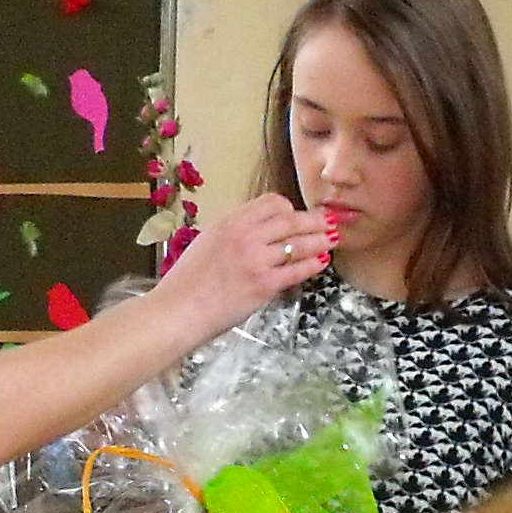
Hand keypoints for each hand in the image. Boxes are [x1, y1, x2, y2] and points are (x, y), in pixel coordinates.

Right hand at [166, 193, 332, 336]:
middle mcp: (246, 235)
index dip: (289, 208)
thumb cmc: (187, 281)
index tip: (296, 215)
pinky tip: (321, 262)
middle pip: (292, 220)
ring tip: (333, 239)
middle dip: (316, 220)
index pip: (272, 202)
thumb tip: (258, 230)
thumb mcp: (208, 242)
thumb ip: (234, 233)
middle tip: (330, 221)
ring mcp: (257, 260)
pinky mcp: (264, 285)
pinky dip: (313, 264)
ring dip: (320, 240)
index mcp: (231, 221)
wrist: (178, 310)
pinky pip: (297, 270)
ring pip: (300, 243)